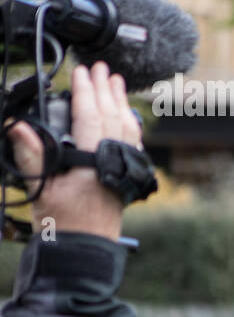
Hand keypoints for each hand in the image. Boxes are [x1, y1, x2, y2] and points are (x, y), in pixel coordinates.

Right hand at [3, 61, 143, 241]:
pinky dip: (129, 123)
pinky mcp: (127, 176)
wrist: (86, 248)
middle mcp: (113, 161)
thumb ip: (31, 156)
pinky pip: (133, 142)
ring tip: (116, 82)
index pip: (90, 116)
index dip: (85, 91)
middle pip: (112, 116)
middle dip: (106, 89)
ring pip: (127, 127)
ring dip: (120, 102)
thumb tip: (17, 126)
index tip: (81, 72)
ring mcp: (123, 168)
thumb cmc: (62, 222)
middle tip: (102, 68)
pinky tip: (126, 115)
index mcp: (92, 160)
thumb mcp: (39, 188)